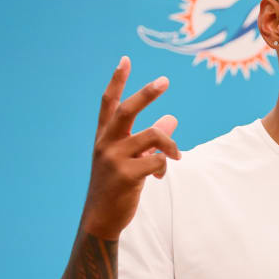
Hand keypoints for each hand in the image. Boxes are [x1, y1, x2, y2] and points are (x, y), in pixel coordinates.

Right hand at [82, 56, 180, 239]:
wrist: (101, 219)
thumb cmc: (118, 185)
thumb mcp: (131, 158)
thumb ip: (149, 138)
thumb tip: (171, 118)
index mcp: (105, 137)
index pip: (108, 103)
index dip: (117, 81)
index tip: (125, 59)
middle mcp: (106, 143)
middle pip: (128, 110)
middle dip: (146, 93)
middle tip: (165, 80)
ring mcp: (114, 159)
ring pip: (153, 136)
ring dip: (171, 145)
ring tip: (177, 156)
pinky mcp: (126, 175)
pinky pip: (157, 160)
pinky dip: (164, 166)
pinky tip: (160, 177)